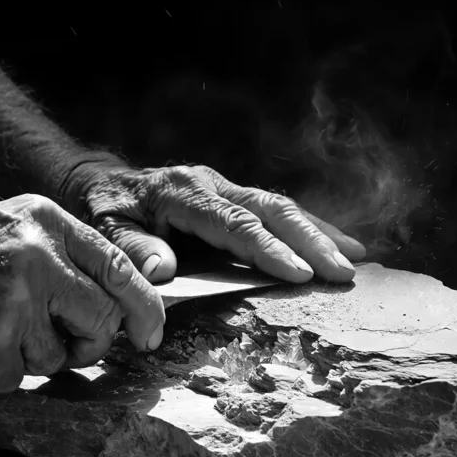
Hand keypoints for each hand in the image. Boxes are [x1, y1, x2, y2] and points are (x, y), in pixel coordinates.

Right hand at [0, 195, 164, 392]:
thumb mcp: (6, 227)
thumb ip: (60, 254)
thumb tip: (117, 298)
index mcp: (44, 221)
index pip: (120, 266)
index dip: (144, 307)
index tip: (150, 334)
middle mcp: (36, 254)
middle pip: (102, 318)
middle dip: (90, 345)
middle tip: (66, 350)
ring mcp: (12, 298)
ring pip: (56, 357)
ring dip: (27, 359)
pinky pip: (12, 380)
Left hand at [70, 163, 365, 283]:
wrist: (98, 184)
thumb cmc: (103, 213)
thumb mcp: (106, 232)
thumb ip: (132, 250)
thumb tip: (163, 272)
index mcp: (182, 191)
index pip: (233, 222)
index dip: (268, 249)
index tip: (301, 274)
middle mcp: (210, 182)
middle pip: (270, 208)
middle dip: (311, 240)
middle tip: (344, 272)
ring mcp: (224, 185)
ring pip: (281, 205)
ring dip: (320, 232)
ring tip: (357, 260)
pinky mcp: (233, 195)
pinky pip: (276, 210)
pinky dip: (310, 228)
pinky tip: (339, 245)